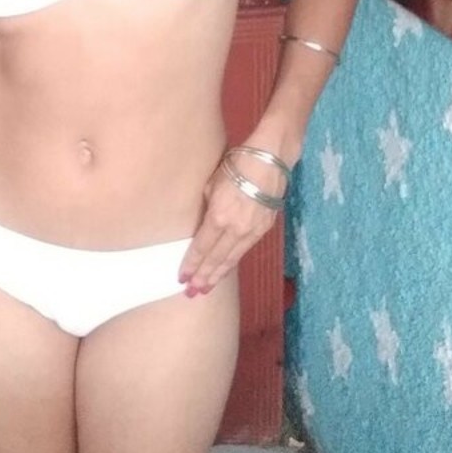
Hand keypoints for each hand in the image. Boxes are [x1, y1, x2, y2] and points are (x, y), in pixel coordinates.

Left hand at [177, 149, 286, 296]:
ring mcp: (252, 231)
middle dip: (203, 277)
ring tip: (206, 288)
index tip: (182, 277)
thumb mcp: (212, 184)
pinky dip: (232, 262)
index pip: (201, 247)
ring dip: (218, 275)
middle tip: (191, 292)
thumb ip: (206, 208)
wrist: (269, 161)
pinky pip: (244, 250)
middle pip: (216, 258)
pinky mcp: (264, 229)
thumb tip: (202, 224)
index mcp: (218, 216)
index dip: (191, 264)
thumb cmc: (236, 165)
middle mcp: (235, 229)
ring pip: (231, 259)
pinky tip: (225, 270)